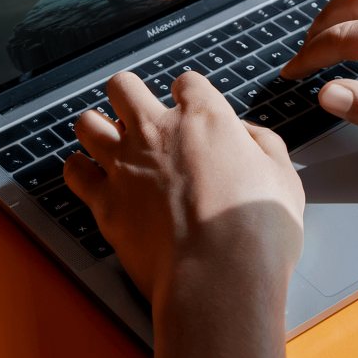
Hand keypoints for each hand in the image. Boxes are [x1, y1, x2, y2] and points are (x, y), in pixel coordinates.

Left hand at [63, 70, 303, 313]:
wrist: (218, 275)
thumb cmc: (257, 229)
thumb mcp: (283, 175)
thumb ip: (263, 143)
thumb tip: (246, 134)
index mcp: (203, 118)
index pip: (186, 82)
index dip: (190, 94)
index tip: (193, 109)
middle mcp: (157, 132)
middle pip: (123, 87)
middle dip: (129, 94)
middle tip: (140, 113)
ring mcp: (124, 165)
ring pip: (88, 123)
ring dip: (98, 127)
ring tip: (109, 140)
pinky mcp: (104, 203)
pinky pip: (74, 173)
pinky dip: (79, 171)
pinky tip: (90, 176)